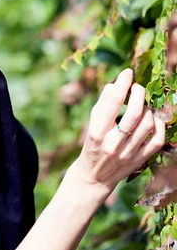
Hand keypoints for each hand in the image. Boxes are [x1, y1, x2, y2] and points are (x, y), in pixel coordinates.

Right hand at [71, 68, 164, 194]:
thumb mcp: (91, 124)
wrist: (95, 177)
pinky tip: (152, 119)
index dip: (122, 84)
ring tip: (141, 105)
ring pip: (147, 124)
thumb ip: (103, 104)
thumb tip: (117, 84)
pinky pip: (157, 139)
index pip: (112, 103)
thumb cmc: (93, 144)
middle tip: (136, 87)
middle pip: (133, 113)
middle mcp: (113, 144)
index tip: (127, 73)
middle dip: (138, 94)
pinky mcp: (140, 160)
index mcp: (97, 132)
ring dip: (147, 108)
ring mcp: (129, 154)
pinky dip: (158, 125)